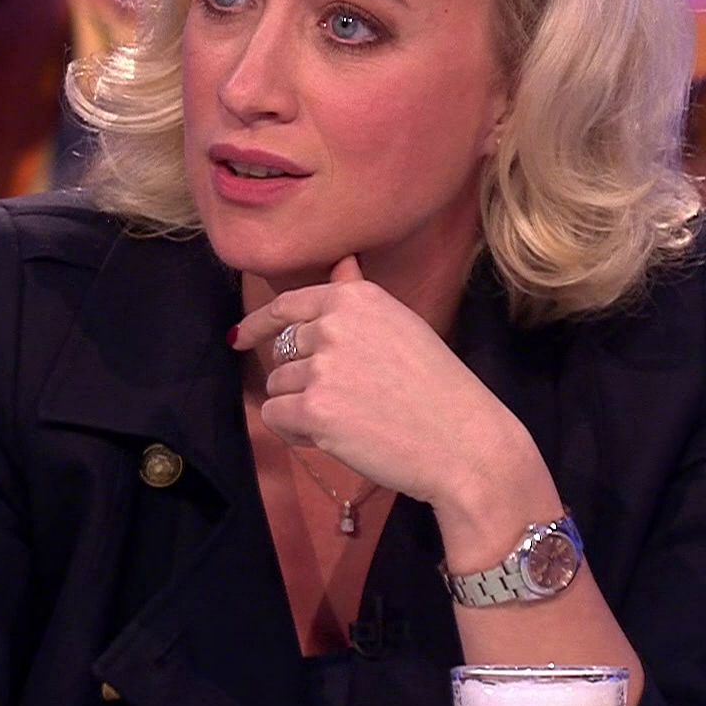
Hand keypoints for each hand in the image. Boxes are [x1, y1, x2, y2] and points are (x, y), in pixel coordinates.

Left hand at [230, 256, 544, 512]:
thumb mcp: (400, 325)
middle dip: (302, 379)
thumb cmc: (438, 388)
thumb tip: (341, 264)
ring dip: (299, 408)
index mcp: (354, 299)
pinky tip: (328, 439)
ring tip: (346, 422)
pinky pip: (275, 417)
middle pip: (282, 352)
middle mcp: (333, 325)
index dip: (259, 323)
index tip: (241, 336)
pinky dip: (292, 432)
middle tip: (346, 402)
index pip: (287, 305)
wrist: (464, 441)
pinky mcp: (314, 410)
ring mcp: (322, 367)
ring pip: (278, 386)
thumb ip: (358, 297)